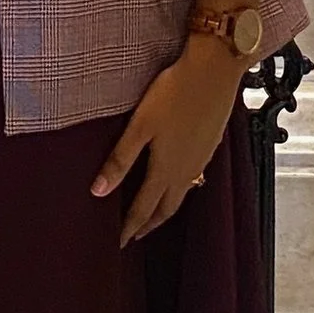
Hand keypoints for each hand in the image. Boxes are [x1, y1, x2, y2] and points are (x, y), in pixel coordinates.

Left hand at [93, 43, 241, 244]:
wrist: (215, 70)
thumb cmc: (176, 92)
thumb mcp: (140, 125)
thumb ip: (120, 159)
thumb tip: (98, 191)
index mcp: (166, 169)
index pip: (144, 208)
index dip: (129, 227)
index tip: (118, 242)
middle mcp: (186, 170)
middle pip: (166, 209)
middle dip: (148, 224)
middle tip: (134, 235)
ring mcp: (201, 158)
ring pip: (181, 194)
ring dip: (164, 208)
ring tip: (153, 213)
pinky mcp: (210, 144)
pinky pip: (193, 177)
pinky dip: (179, 188)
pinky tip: (176, 178)